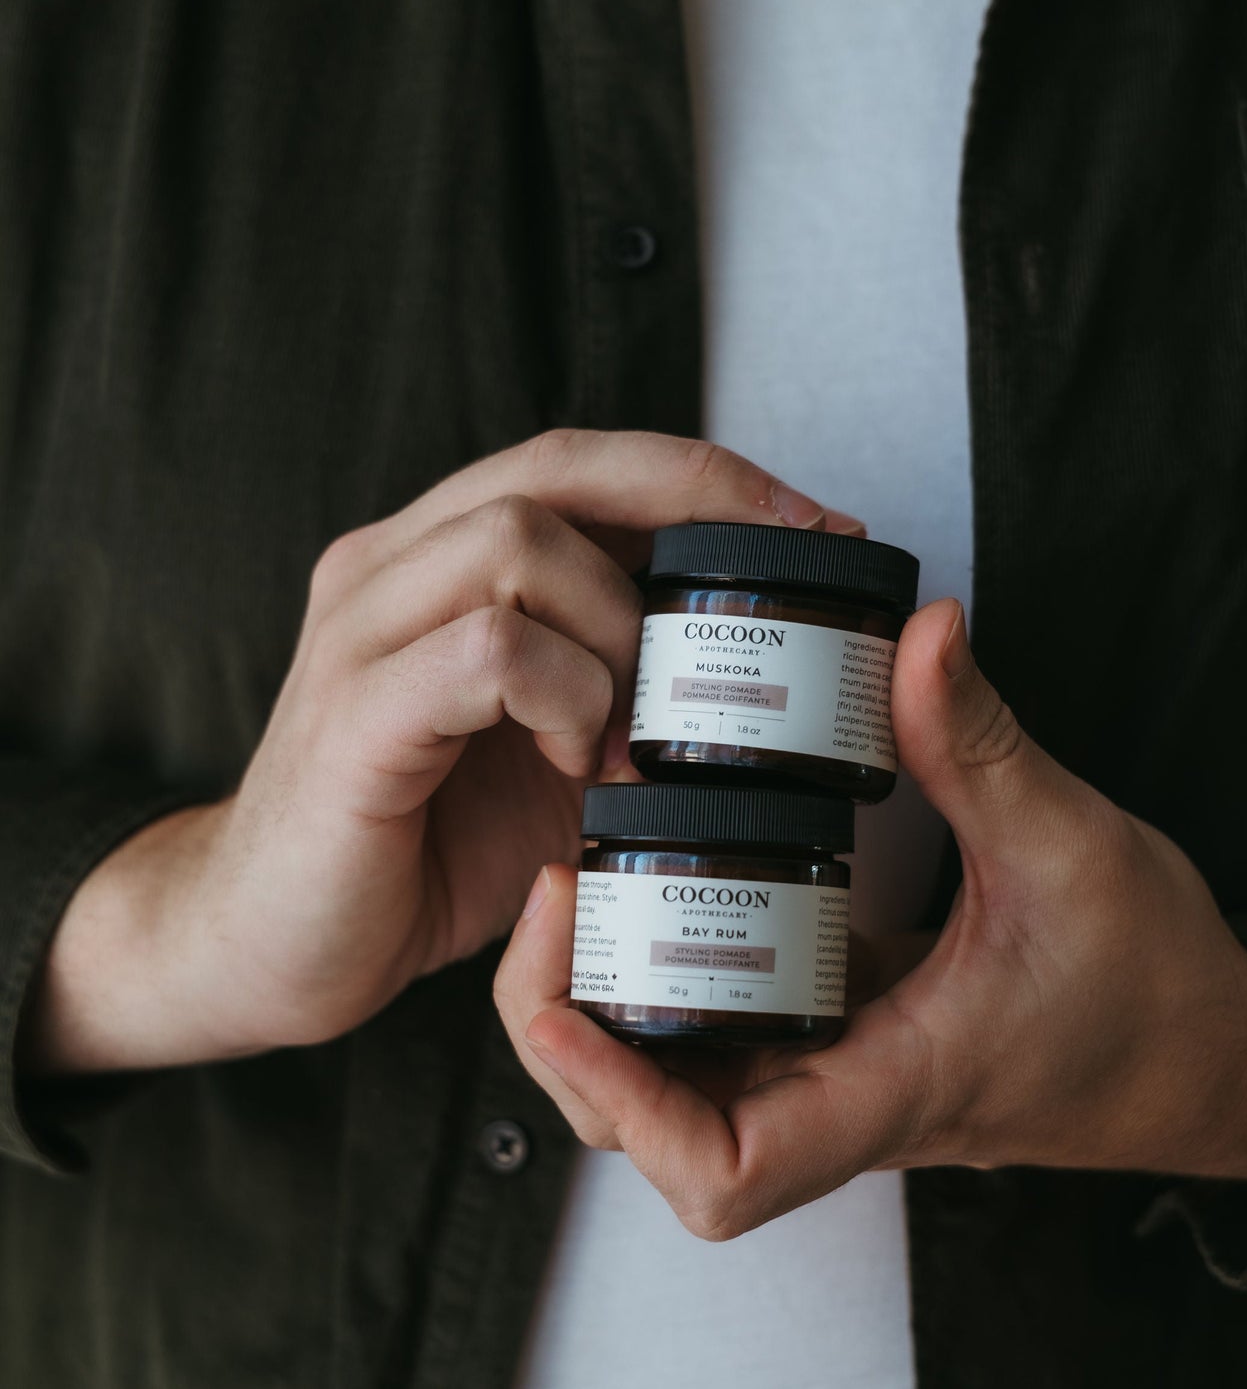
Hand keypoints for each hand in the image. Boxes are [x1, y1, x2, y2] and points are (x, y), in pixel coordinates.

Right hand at [25, 431, 861, 1072]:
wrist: (277, 943)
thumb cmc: (426, 840)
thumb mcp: (549, 745)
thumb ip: (621, 683)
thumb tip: (753, 666)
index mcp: (436, 558)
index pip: (577, 461)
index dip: (699, 475)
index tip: (811, 527)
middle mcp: (389, 568)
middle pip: (554, 467)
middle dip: (694, 507)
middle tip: (779, 585)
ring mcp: (362, 634)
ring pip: (518, 542)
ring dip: (619, 632)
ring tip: (636, 729)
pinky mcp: (355, 718)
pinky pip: (489, 652)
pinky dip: (566, 698)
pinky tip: (578, 762)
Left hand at [495, 597, 1246, 1239]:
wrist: (1206, 1052)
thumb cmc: (1155, 989)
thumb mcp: (1070, 846)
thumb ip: (981, 743)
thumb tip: (918, 635)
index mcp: (889, 1089)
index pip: (721, 1170)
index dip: (619, 1098)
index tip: (566, 996)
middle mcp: (839, 1098)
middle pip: (652, 1129)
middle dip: (570, 1036)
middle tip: (554, 899)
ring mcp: (833, 1074)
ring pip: (671, 1087)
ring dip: (604, 1007)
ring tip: (577, 890)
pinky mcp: (841, 1039)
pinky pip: (719, 1034)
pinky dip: (663, 980)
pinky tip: (653, 890)